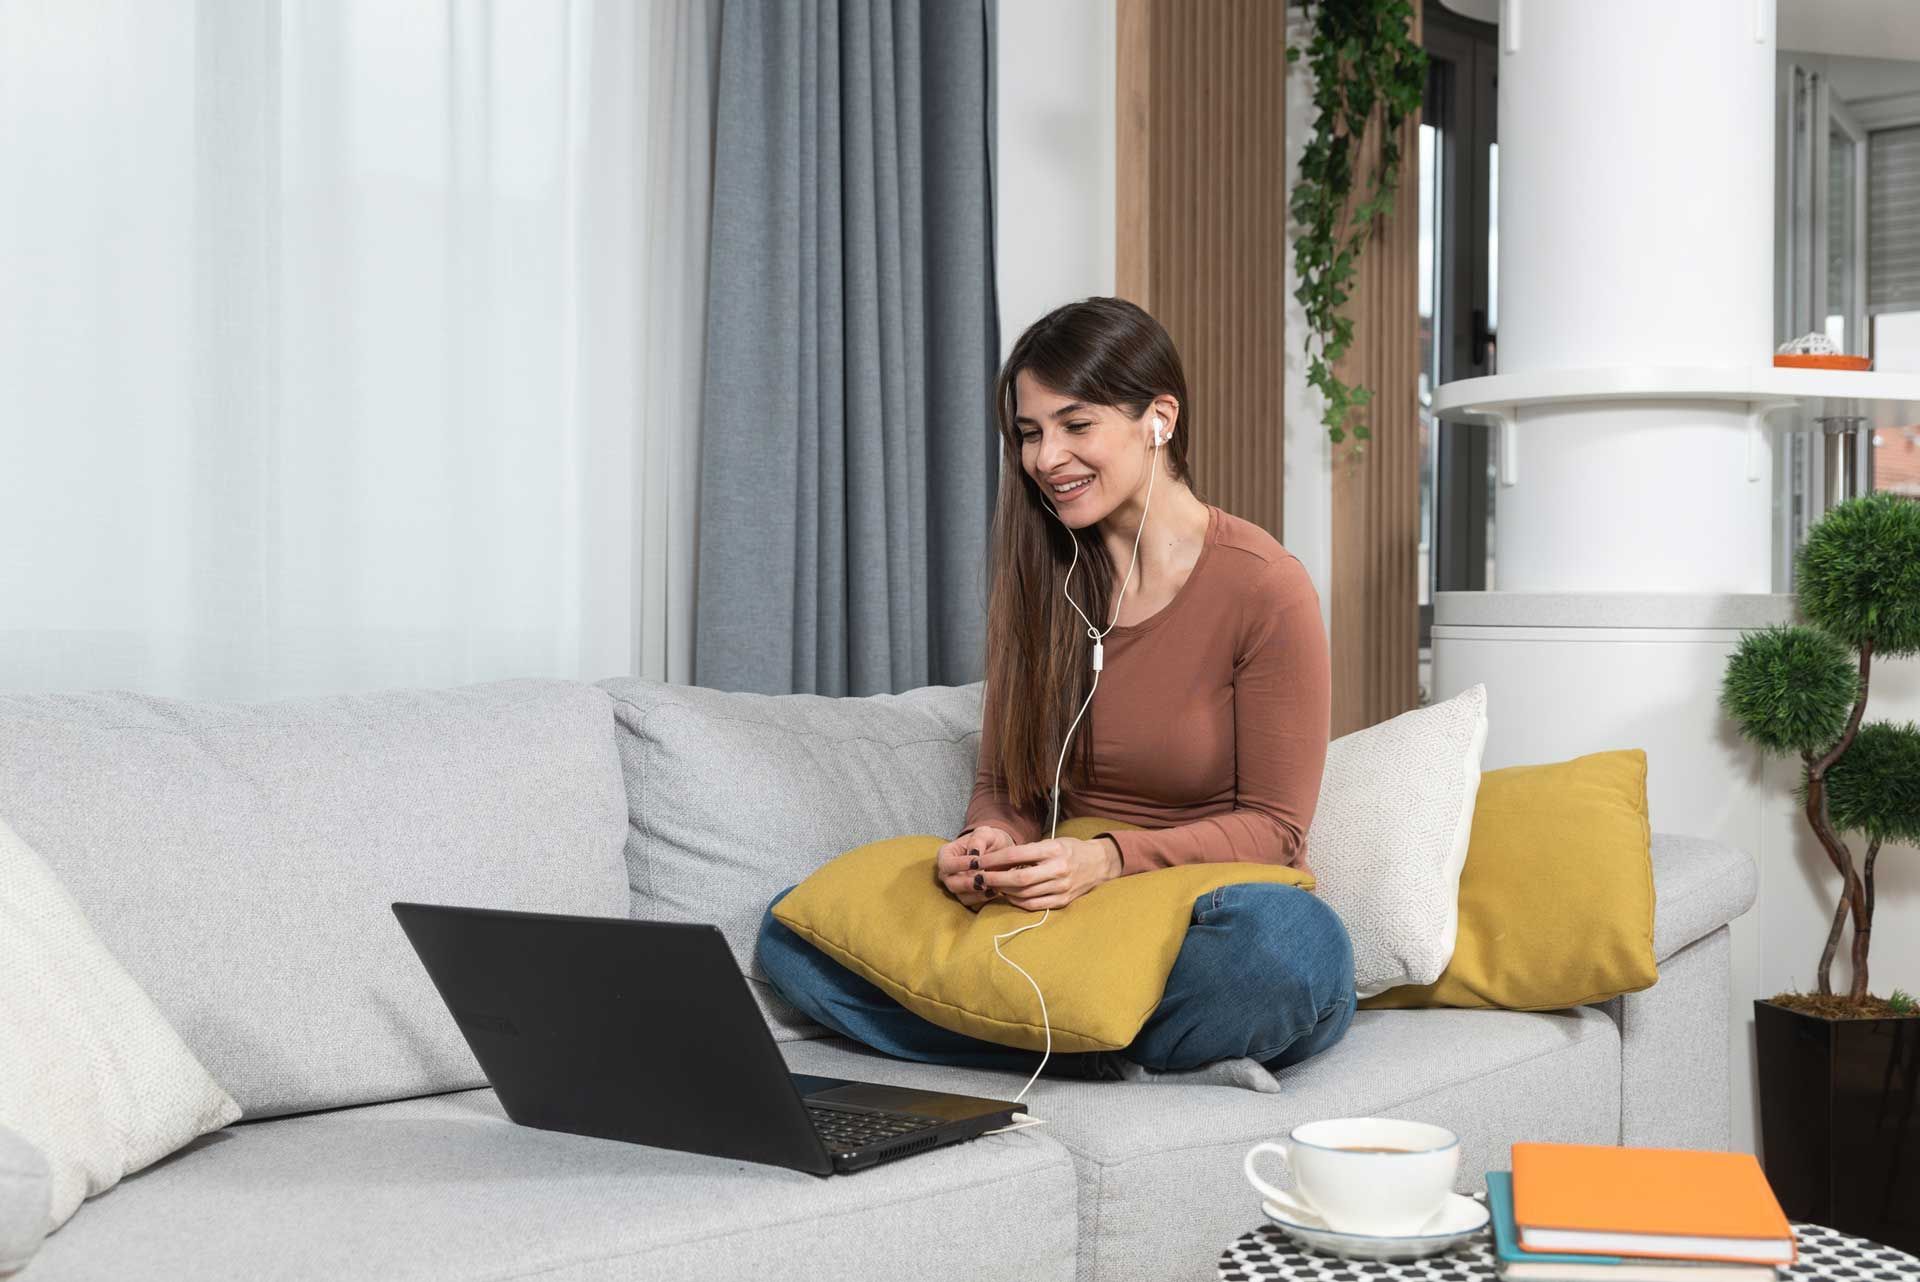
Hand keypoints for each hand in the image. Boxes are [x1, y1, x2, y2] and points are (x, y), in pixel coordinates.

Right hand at [936, 825, 1016, 910]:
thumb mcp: (985, 833)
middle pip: (951, 883)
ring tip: (994, 887)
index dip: (960, 864)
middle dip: (968, 883)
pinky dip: (984, 900)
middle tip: (984, 880)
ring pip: (961, 896)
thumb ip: (979, 839)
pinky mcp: (968, 897)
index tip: (977, 862)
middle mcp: (947, 874)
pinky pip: (973, 904)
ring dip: (977, 894)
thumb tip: (974, 853)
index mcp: (946, 855)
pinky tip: (997, 892)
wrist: (998, 851)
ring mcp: (956, 888)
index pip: (946, 863)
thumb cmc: (988, 840)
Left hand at [974, 836, 1121, 912]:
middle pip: (1019, 878)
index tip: (979, 862)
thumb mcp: (1052, 842)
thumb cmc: (1070, 849)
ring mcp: (1061, 887)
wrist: (1099, 864)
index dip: (994, 859)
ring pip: (1024, 894)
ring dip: (1004, 891)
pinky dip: (1018, 902)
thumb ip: (1029, 851)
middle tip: (979, 878)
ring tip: (993, 886)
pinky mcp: (1063, 901)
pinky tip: (1010, 896)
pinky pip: (1034, 905)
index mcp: (1053, 850)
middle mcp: (1058, 869)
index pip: (1017, 854)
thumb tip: (998, 861)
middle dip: (995, 879)